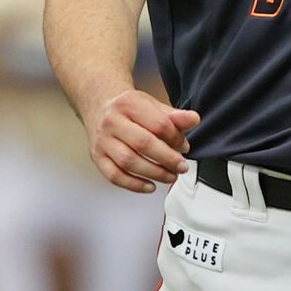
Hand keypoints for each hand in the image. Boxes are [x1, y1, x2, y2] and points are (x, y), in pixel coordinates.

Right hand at [85, 89, 200, 193]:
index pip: (158, 124)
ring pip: (128, 162)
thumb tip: (193, 119)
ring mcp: (103, 141)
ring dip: (154, 173)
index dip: (175, 138)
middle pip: (142, 143)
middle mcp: (112, 122)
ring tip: (170, 176)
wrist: (100, 107)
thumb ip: (174, 115)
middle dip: (167, 158)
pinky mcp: (97, 157)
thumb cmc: (130, 109)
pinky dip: (134, 184)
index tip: (184, 147)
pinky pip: (114, 176)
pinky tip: (150, 186)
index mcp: (129, 104)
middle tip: (181, 166)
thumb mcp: (152, 105)